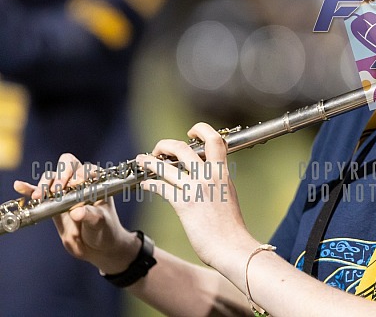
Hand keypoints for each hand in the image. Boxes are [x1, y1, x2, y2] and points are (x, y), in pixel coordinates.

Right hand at [13, 153, 140, 273]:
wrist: (95, 245)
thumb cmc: (104, 229)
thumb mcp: (100, 222)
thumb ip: (90, 215)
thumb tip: (77, 211)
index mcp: (97, 182)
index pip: (87, 169)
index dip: (81, 173)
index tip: (77, 184)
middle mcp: (79, 182)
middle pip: (67, 165)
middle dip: (62, 174)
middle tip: (59, 189)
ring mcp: (64, 191)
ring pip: (51, 177)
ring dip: (45, 183)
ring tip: (41, 196)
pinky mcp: (50, 202)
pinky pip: (37, 192)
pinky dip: (28, 188)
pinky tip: (20, 186)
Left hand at [136, 123, 255, 268]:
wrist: (232, 247)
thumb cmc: (231, 227)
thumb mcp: (229, 195)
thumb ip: (218, 182)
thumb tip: (209, 176)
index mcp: (223, 173)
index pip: (215, 140)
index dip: (201, 130)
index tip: (191, 132)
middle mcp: (209, 177)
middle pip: (183, 148)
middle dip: (167, 144)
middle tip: (159, 149)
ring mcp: (196, 189)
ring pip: (167, 167)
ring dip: (150, 161)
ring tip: (141, 160)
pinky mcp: (184, 205)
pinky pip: (162, 188)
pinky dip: (151, 183)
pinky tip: (146, 184)